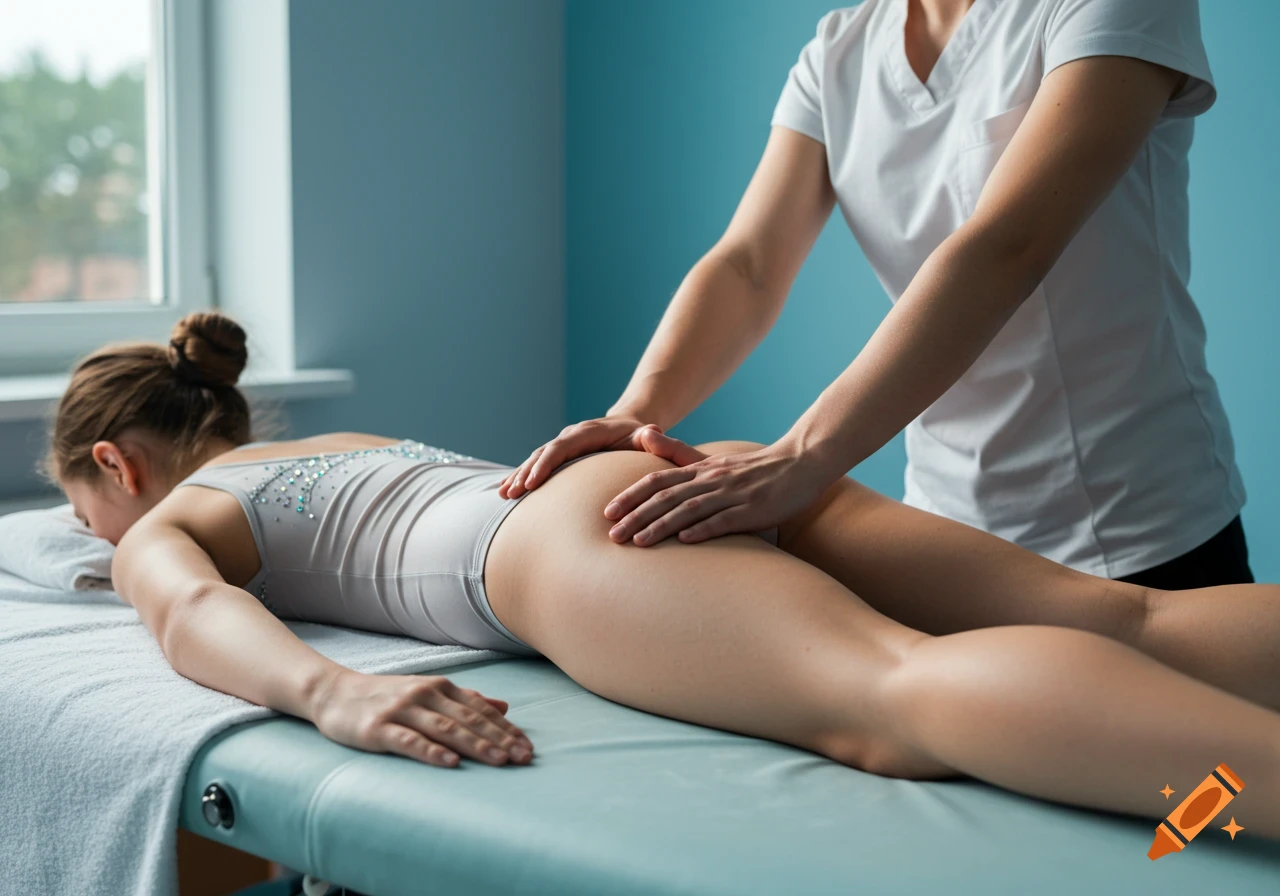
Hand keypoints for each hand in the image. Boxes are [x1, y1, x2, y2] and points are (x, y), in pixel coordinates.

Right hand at [311, 671, 533, 767]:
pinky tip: (450, 761)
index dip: (506, 729)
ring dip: (475, 744)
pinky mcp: (378, 728)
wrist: (334, 693)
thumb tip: (504, 706)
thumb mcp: (428, 693)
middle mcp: (425, 695)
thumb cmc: (386, 697)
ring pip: (445, 728)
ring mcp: (401, 711)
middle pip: (469, 719)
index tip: (527, 747)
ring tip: (499, 760)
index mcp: (440, 688)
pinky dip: (431, 751)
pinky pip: (409, 740)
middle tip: (523, 757)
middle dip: (499, 739)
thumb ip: (465, 700)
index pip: (480, 709)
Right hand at [499, 417, 700, 498]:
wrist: (630, 426)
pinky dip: (521, 477)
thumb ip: (650, 437)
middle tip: (512, 494)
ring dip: (518, 476)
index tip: (531, 483)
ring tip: (504, 494)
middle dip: (525, 473)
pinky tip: (506, 491)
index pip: (561, 447)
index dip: (545, 464)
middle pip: (543, 454)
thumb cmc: (640, 437)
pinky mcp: (559, 456)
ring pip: (535, 459)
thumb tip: (651, 432)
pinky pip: (537, 465)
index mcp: (587, 433)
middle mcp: (570, 436)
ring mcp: (563, 445)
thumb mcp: (646, 436)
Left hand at [603, 439, 833, 546]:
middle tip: (612, 535)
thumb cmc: (754, 470)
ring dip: (661, 525)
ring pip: (689, 509)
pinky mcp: (753, 509)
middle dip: (636, 516)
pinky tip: (685, 541)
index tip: (607, 513)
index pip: (657, 481)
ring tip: (639, 542)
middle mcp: (711, 479)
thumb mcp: (715, 462)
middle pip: (666, 497)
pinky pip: (724, 519)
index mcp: (701, 470)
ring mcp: (732, 494)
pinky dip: (703, 529)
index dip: (631, 496)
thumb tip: (646, 438)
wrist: (801, 463)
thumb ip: (679, 456)